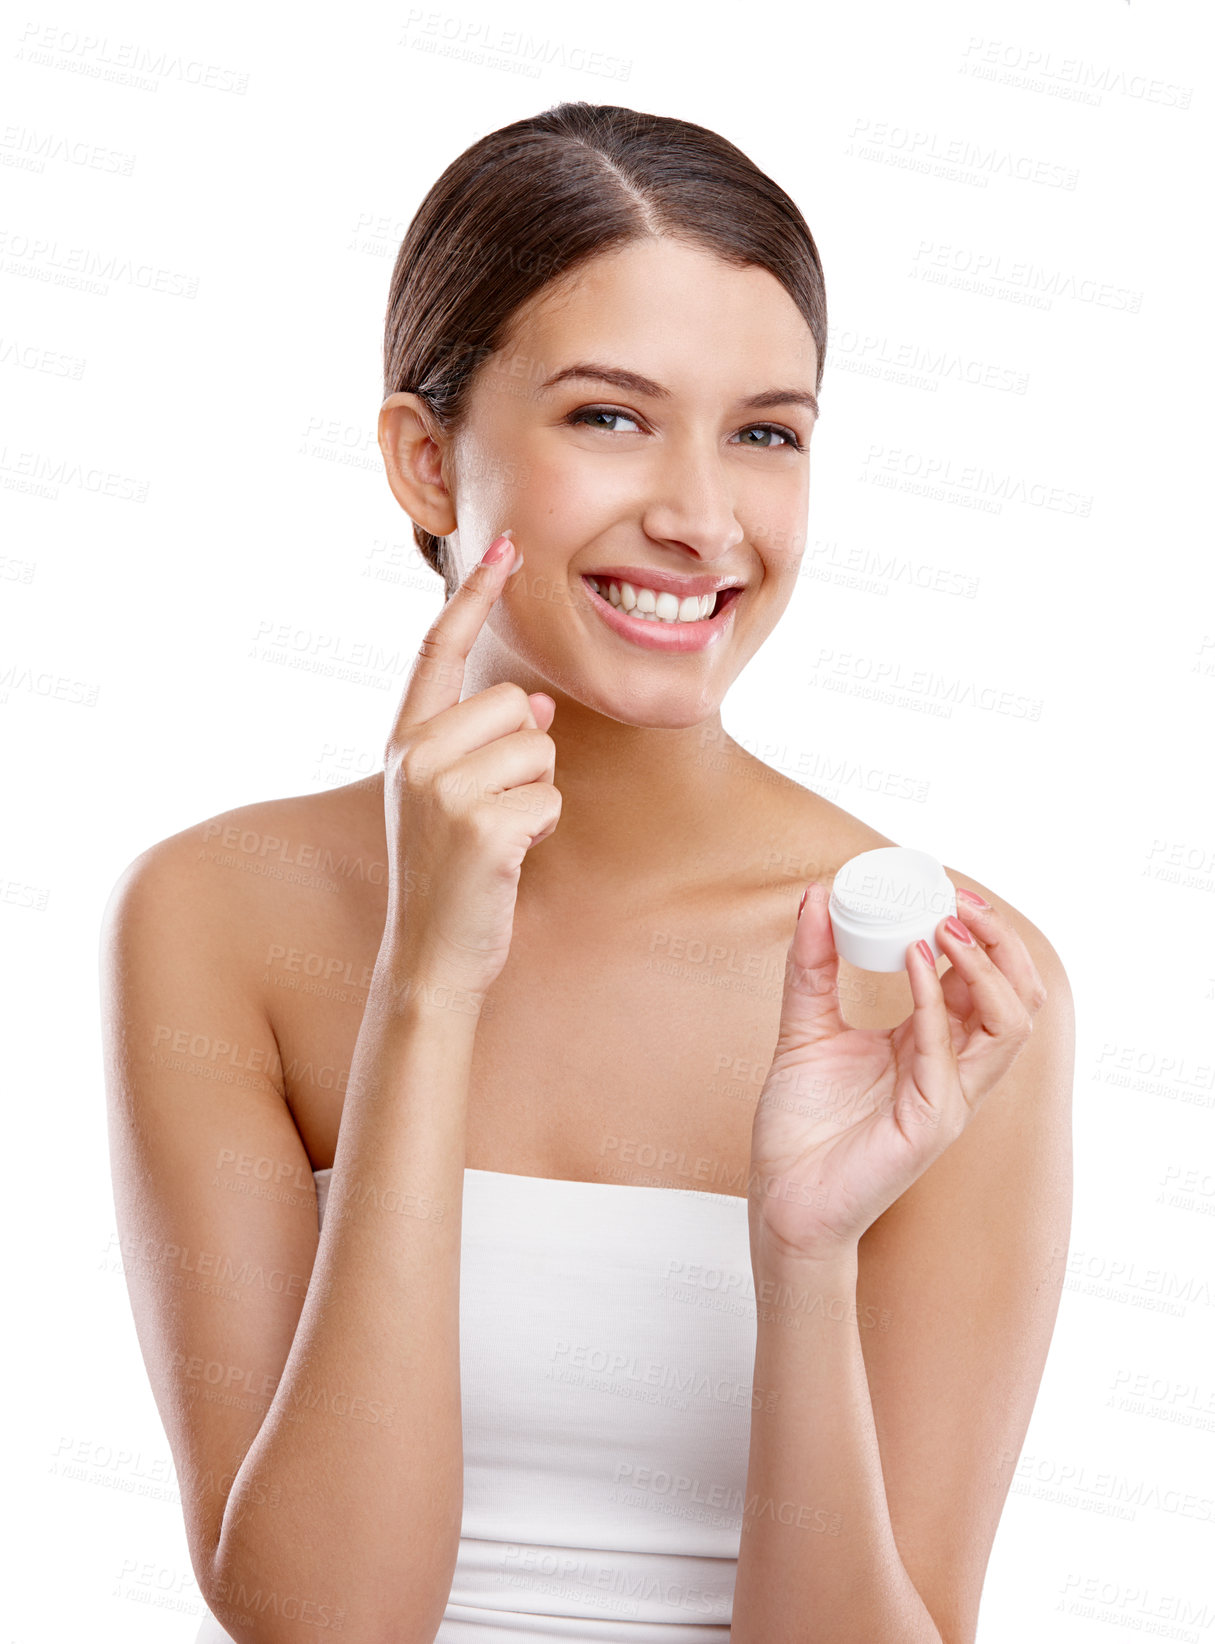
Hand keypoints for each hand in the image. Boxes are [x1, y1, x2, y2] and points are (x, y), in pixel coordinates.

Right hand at [380, 533, 561, 995]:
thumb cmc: (451, 873)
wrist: (432, 955)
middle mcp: (414, 756)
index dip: (473, 595)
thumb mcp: (448, 797)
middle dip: (526, 757)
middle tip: (492, 810)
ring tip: (497, 837)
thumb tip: (537, 705)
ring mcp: (442, 790)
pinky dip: (543, 832)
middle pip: (514, 705)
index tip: (505, 546)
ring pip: (539, 752)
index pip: (438, 650)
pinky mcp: (479, 826)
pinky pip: (550, 801)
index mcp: (403, 741)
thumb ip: (482, 742)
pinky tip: (508, 860)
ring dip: (536, 797)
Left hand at [747, 883, 1047, 1264]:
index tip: (946, 889)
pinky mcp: (930, 1124)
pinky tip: (915, 959)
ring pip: (1011, 1025)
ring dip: (986, 966)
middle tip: (959, 901)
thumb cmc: (800, 1127)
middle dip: (1000, 942)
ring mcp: (949, 1099)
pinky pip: (948, 1053)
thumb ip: (812, 965)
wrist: (781, 1199)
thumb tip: (814, 897)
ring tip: (946, 924)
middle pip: (1018, 998)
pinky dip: (935, 999)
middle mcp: (953, 1071)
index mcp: (931, 1047)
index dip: (978, 934)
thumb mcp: (803, 1027)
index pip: (983, 983)